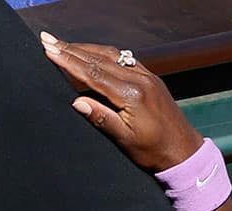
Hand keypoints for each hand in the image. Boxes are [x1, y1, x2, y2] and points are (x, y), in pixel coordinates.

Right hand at [40, 34, 201, 172]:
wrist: (183, 151)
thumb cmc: (154, 151)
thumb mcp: (125, 140)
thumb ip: (101, 118)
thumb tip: (77, 102)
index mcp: (131, 95)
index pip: (93, 73)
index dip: (69, 62)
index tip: (50, 50)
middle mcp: (139, 79)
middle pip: (99, 58)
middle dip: (71, 49)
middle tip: (48, 39)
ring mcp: (146, 75)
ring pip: (110, 55)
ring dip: (85, 48)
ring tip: (64, 44)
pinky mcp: (149, 78)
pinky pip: (123, 59)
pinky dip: (103, 54)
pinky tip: (92, 53)